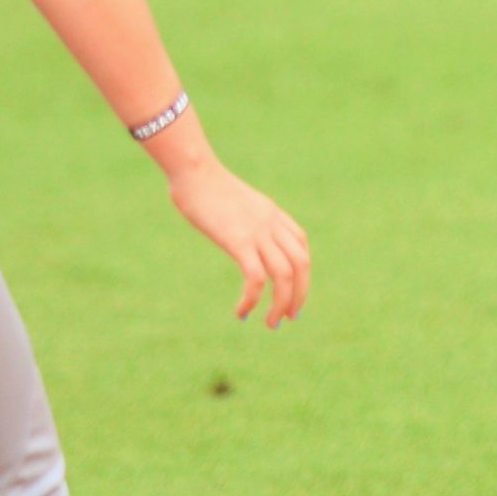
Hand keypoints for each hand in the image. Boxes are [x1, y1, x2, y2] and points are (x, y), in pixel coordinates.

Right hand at [167, 158, 311, 326]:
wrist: (194, 171)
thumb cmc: (205, 185)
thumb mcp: (234, 202)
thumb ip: (242, 217)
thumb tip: (233, 228)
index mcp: (272, 214)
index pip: (301, 247)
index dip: (301, 273)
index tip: (291, 293)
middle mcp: (272, 224)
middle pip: (301, 264)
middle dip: (298, 294)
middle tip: (288, 317)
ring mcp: (258, 232)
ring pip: (284, 275)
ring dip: (280, 304)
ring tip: (270, 324)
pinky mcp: (239, 241)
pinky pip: (256, 278)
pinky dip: (252, 300)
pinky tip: (242, 312)